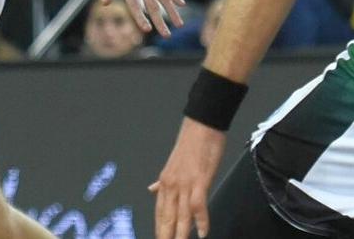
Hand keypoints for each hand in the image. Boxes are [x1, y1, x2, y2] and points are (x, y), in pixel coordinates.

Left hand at [150, 118, 225, 238]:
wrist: (201, 125)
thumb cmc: (191, 145)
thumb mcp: (173, 165)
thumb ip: (163, 181)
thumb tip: (152, 190)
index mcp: (165, 182)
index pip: (159, 211)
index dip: (159, 228)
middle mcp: (171, 185)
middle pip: (167, 217)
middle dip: (166, 235)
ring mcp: (184, 183)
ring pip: (180, 215)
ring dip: (181, 234)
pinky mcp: (199, 180)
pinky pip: (198, 205)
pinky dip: (201, 221)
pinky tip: (202, 233)